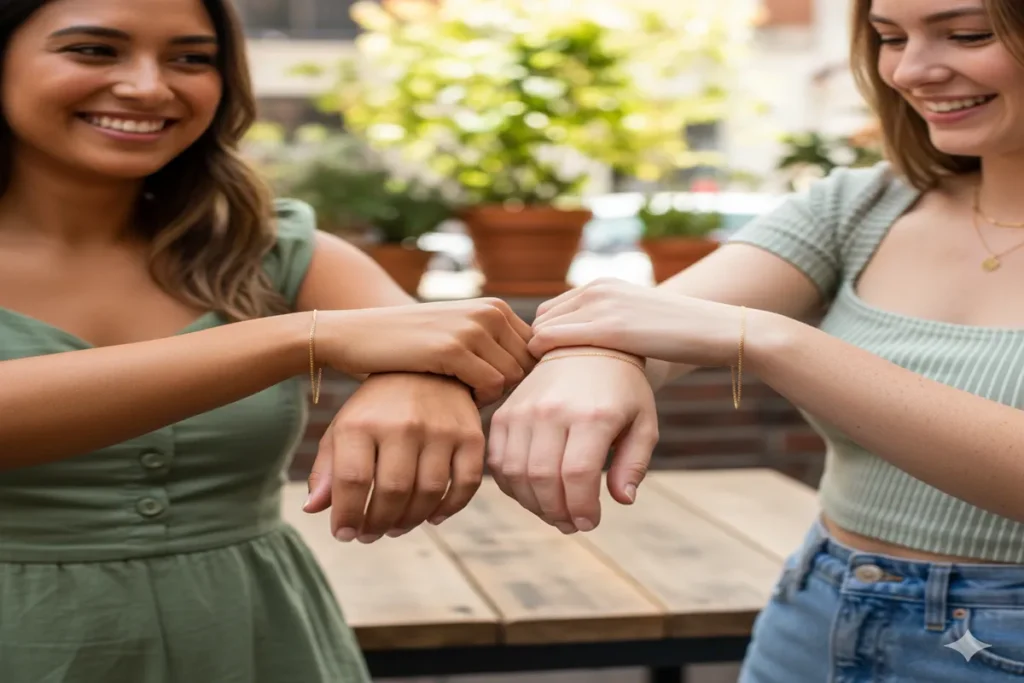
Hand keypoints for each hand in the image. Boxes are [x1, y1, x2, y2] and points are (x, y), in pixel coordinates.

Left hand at [304, 372, 484, 542]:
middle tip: (372, 535)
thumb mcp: (346, 428)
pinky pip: (467, 483)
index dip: (347, 516)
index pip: (352, 481)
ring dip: (411, 521)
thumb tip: (313, 509)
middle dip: (378, 524)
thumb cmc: (378, 407)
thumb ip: (328, 468)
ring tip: (397, 528)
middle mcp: (403, 424)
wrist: (427, 367)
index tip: (345, 534)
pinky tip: (432, 516)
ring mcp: (441, 429)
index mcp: (363, 421)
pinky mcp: (472, 435)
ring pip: (429, 493)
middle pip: (392, 492)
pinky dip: (450, 507)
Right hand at [319, 298, 534, 405]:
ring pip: (512, 379)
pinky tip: (449, 391)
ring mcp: (473, 327)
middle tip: (468, 391)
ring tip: (458, 389)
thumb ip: (497, 350)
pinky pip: (491, 386)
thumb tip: (540, 379)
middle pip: (527, 368)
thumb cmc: (412, 348)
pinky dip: (476, 399)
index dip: (513, 377)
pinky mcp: (454, 347)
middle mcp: (491, 312)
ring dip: (489, 394)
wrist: (356, 335)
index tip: (483, 384)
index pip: (536, 354)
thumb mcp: (460, 337)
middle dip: (503, 387)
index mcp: (496, 308)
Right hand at [488, 350, 657, 532]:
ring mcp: (523, 409)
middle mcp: (553, 410)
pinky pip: (498, 460)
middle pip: (543, 479)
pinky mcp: (505, 412)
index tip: (591, 522)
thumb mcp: (643, 423)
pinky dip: (511, 485)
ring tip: (553, 511)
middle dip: (557, 512)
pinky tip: (533, 491)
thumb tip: (622, 500)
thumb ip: (634, 463)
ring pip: (515, 474)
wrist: (584, 347)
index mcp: (592, 414)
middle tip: (572, 523)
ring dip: (533, 503)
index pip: (578, 475)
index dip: (582, 509)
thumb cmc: (621, 390)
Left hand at [529, 278, 743, 366]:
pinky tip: (554, 384)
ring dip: (541, 357)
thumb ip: (610, 326)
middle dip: (540, 348)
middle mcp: (596, 289)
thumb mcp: (637, 320)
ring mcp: (601, 305)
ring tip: (554, 386)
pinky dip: (543, 359)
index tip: (552, 369)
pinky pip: (553, 339)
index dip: (546, 340)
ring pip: (541, 329)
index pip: (550, 311)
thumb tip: (588, 353)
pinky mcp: (609, 327)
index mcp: (602, 285)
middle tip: (549, 381)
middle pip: (541, 319)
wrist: (716, 329)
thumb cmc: (679, 336)